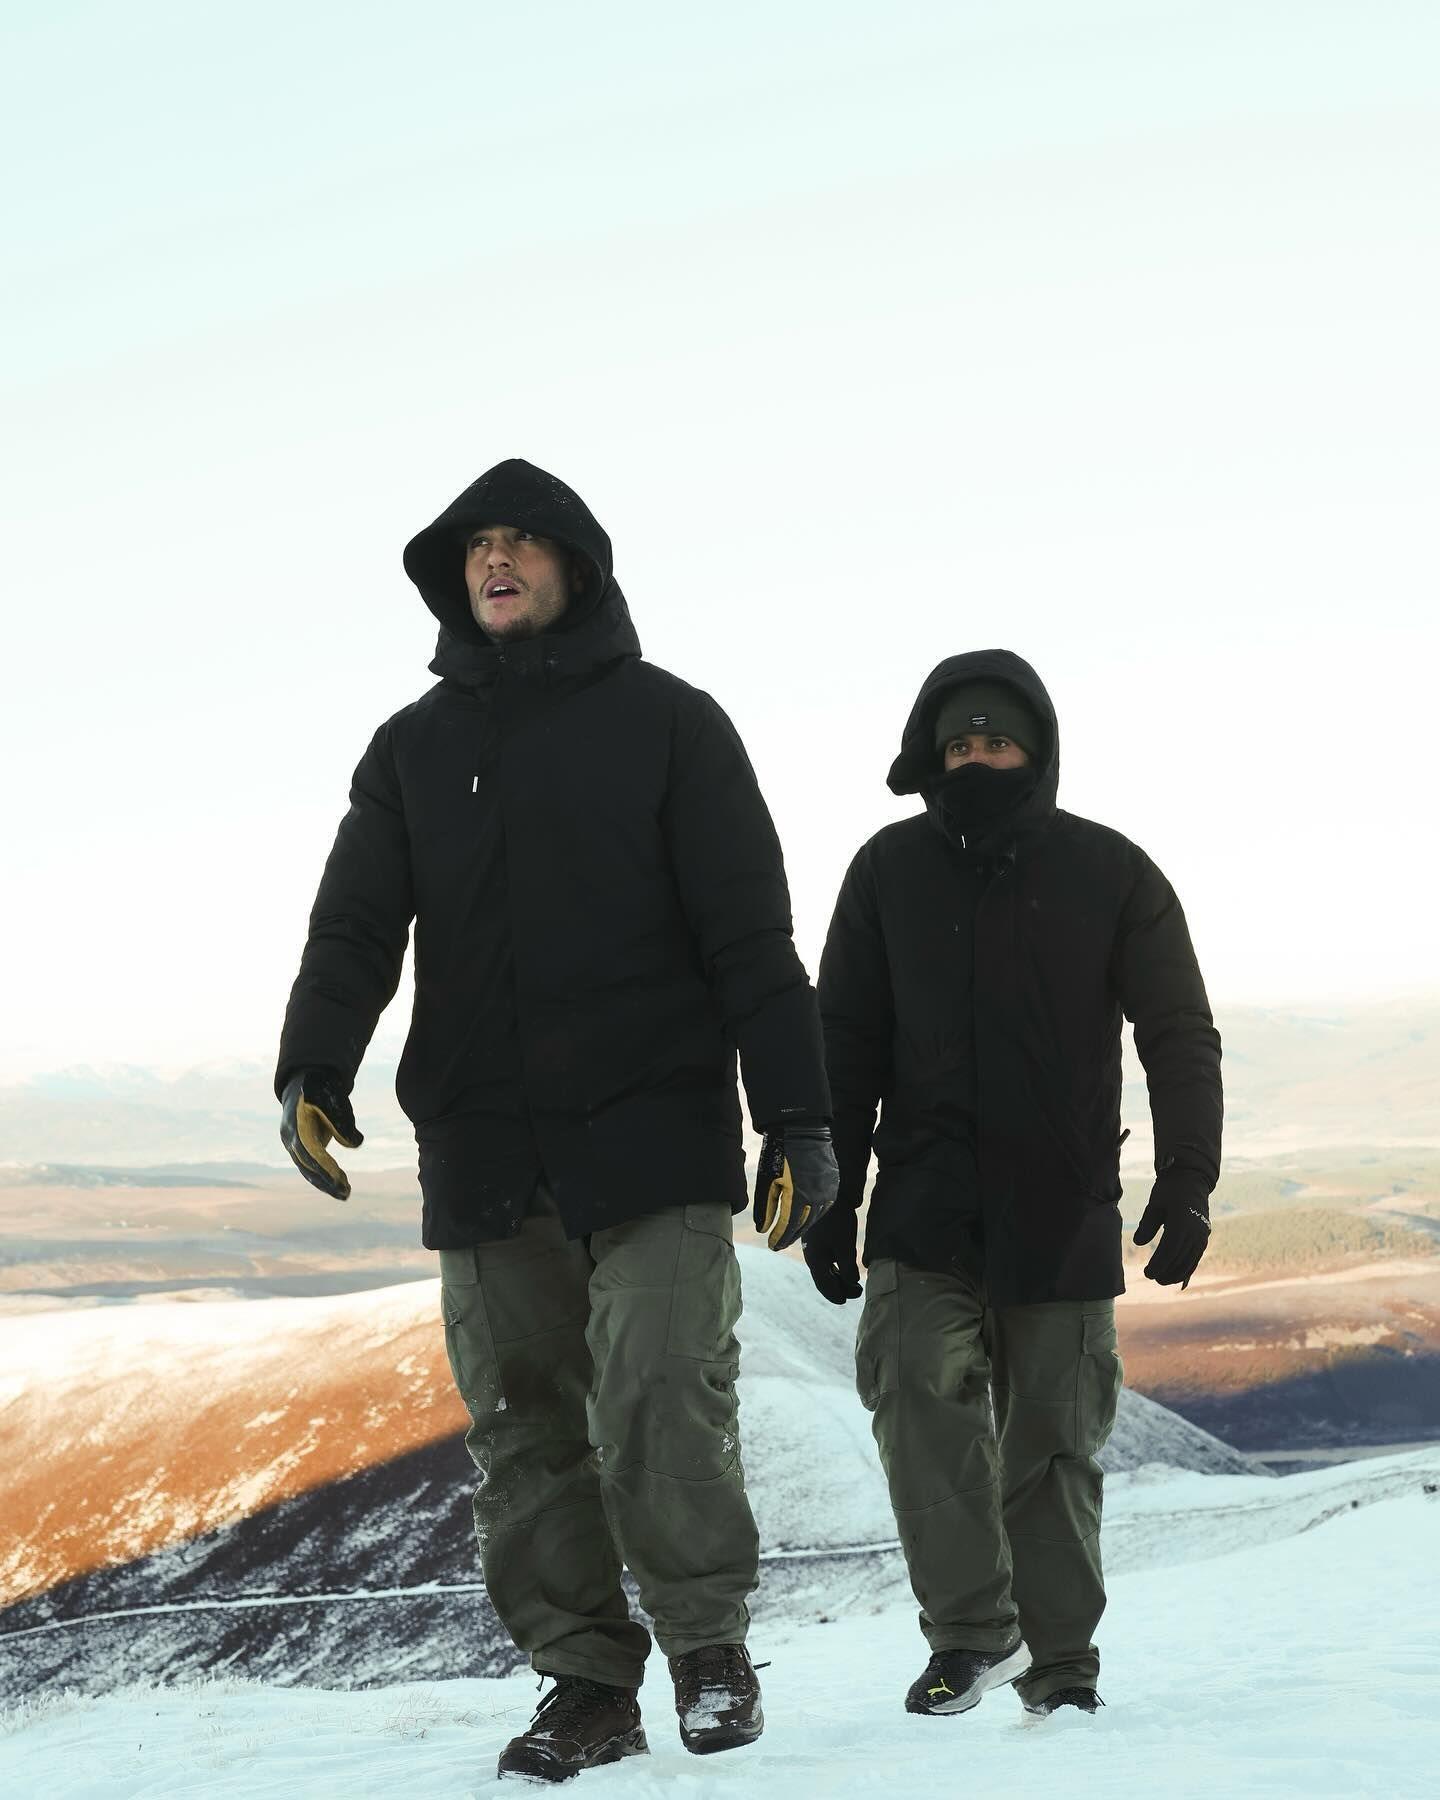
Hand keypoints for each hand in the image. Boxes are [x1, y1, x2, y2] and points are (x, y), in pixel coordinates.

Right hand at [280, 1070, 362, 1200]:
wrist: (304, 1083)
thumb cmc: (322, 1090)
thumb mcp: (333, 1100)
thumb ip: (342, 1121)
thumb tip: (355, 1143)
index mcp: (296, 1122)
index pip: (309, 1149)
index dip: (323, 1165)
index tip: (339, 1178)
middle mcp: (290, 1135)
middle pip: (306, 1163)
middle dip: (325, 1180)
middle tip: (345, 1193)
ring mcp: (291, 1143)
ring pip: (306, 1168)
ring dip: (325, 1183)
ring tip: (345, 1195)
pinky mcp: (298, 1148)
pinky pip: (309, 1166)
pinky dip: (322, 1177)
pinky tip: (338, 1187)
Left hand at [753, 1123, 839, 1250]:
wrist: (801, 1128)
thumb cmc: (779, 1153)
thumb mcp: (767, 1180)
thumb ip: (765, 1208)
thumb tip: (763, 1230)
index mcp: (799, 1196)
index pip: (788, 1226)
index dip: (779, 1237)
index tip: (772, 1245)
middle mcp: (817, 1196)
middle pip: (803, 1225)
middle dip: (790, 1236)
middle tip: (779, 1244)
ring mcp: (828, 1190)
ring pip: (815, 1217)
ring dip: (802, 1227)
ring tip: (790, 1233)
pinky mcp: (833, 1183)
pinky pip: (825, 1205)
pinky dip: (814, 1214)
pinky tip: (805, 1217)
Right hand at [802, 1203, 862, 1303]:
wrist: (829, 1193)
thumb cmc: (838, 1221)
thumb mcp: (846, 1246)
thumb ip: (848, 1267)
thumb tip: (851, 1283)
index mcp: (816, 1260)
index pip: (825, 1285)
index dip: (837, 1295)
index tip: (847, 1300)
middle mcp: (812, 1256)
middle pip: (824, 1279)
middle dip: (840, 1288)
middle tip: (857, 1291)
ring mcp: (813, 1247)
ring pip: (825, 1270)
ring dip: (838, 1278)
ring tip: (853, 1281)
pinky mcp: (818, 1240)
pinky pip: (825, 1261)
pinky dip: (836, 1268)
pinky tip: (845, 1266)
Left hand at [1133, 1164, 1211, 1287]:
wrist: (1192, 1179)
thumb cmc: (1169, 1189)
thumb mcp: (1154, 1204)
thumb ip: (1146, 1225)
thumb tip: (1138, 1243)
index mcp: (1182, 1223)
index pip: (1169, 1251)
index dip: (1158, 1265)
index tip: (1147, 1273)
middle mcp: (1195, 1232)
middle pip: (1180, 1260)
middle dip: (1166, 1272)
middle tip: (1152, 1277)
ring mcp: (1202, 1235)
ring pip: (1190, 1262)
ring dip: (1177, 1273)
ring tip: (1162, 1279)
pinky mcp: (1204, 1236)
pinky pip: (1196, 1257)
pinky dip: (1187, 1268)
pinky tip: (1178, 1277)